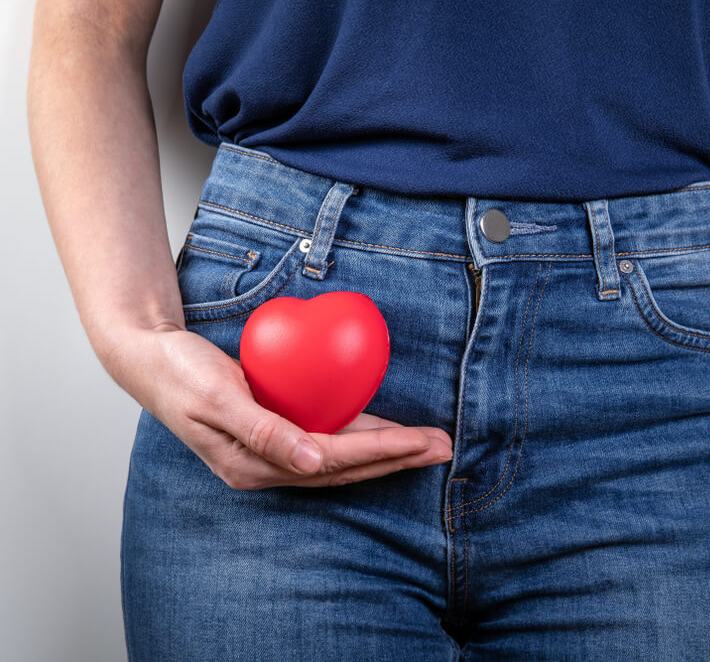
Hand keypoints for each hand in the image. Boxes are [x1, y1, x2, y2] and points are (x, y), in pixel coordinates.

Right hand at [101, 322, 452, 489]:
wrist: (148, 358)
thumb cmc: (179, 373)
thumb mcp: (218, 397)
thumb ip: (263, 431)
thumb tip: (311, 463)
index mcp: (253, 465)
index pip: (332, 462)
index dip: (381, 453)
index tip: (422, 442)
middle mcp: (267, 466)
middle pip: (345, 469)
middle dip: (397, 458)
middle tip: (444, 446)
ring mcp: (271, 453)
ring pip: (341, 458)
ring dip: (385, 451)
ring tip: (428, 443)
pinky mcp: (274, 434)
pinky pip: (327, 439)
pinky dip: (360, 435)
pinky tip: (384, 430)